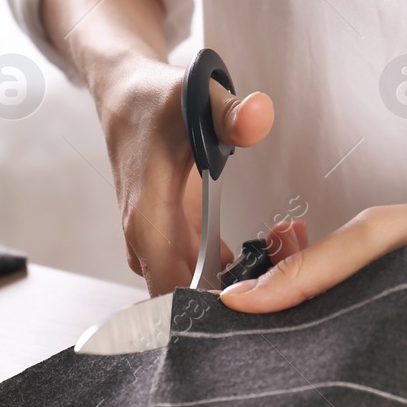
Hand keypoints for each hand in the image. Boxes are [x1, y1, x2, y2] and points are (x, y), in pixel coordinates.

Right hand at [95, 57, 274, 293]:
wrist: (125, 97)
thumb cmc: (153, 103)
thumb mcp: (196, 99)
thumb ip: (231, 114)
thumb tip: (257, 116)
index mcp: (147, 220)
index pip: (171, 295)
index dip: (212, 308)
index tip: (255, 299)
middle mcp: (147, 240)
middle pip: (189, 298)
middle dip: (237, 293)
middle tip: (280, 267)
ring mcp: (156, 241)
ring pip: (195, 285)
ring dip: (237, 280)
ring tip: (277, 251)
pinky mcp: (168, 235)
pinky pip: (198, 269)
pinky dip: (229, 267)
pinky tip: (260, 248)